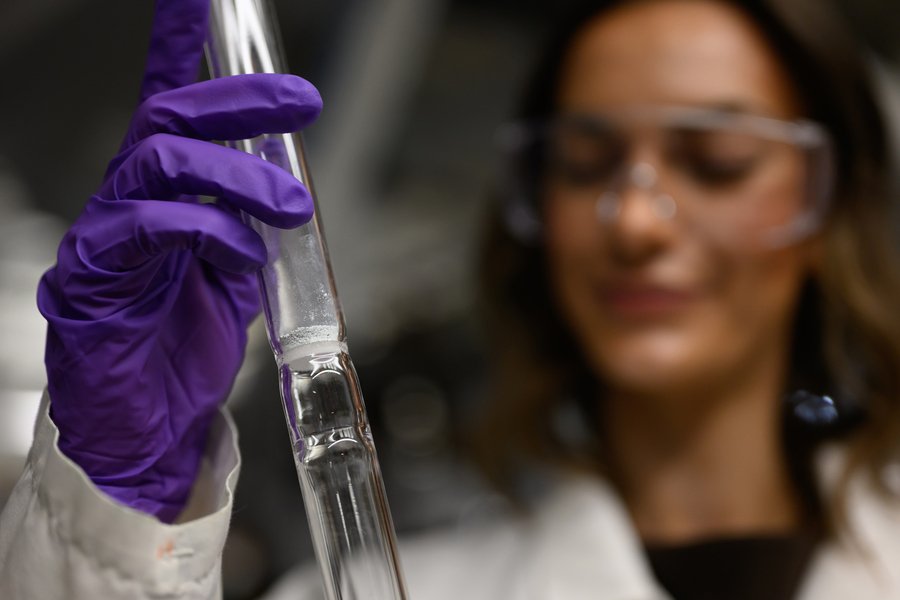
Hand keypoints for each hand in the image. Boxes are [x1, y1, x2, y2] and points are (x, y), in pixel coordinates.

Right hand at [37, 0, 321, 521]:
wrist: (149, 422)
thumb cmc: (184, 344)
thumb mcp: (237, 273)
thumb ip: (251, 224)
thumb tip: (290, 189)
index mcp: (167, 194)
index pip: (171, 102)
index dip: (178, 42)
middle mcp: (131, 198)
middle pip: (171, 113)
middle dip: (242, 99)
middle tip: (305, 101)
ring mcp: (107, 231)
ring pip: (162, 159)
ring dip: (239, 173)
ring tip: (294, 203)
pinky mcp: (93, 274)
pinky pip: (148, 225)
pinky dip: (210, 231)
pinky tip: (245, 255)